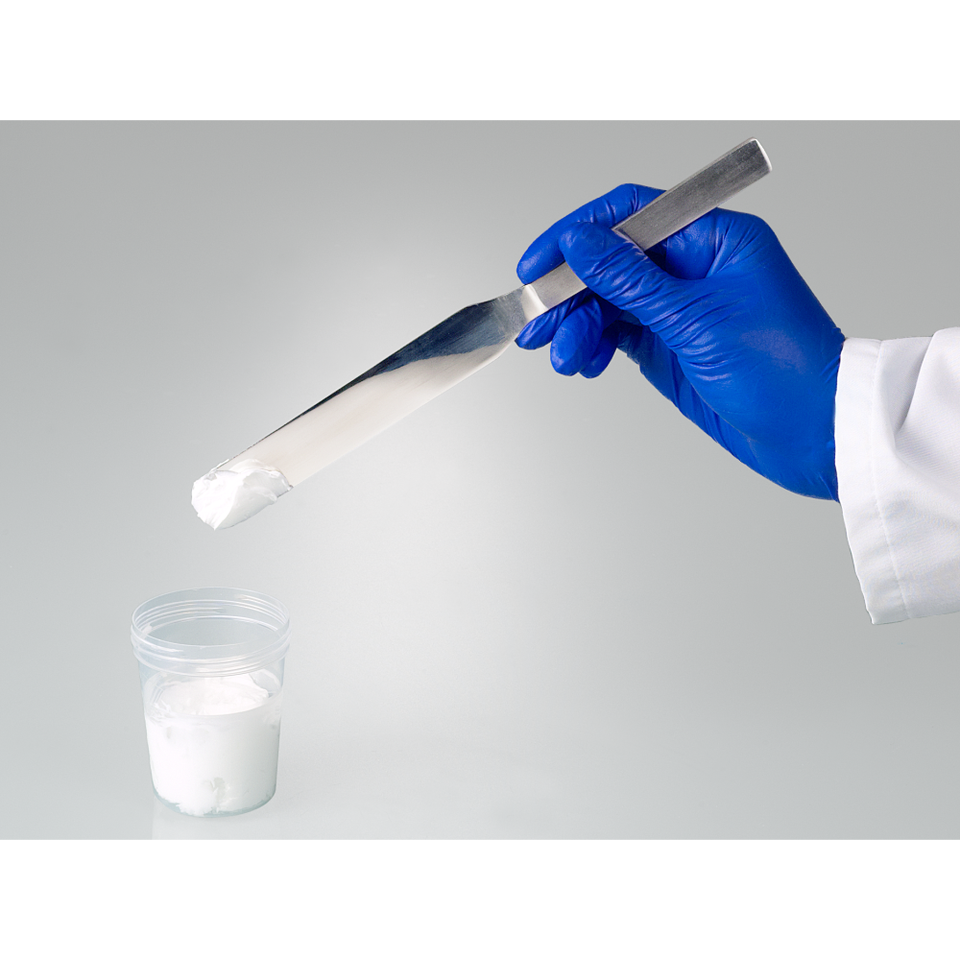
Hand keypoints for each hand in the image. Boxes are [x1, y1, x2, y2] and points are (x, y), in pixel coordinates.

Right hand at [516, 184, 845, 499]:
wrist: (812, 435)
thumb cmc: (785, 372)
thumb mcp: (697, 321)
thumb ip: (632, 281)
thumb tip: (580, 243)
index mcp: (714, 239)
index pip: (631, 214)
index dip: (578, 234)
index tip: (540, 263)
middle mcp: (692, 267)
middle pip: (610, 261)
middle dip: (569, 293)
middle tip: (538, 324)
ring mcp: (677, 307)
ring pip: (606, 301)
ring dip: (577, 327)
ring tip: (565, 358)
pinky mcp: (668, 343)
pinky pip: (616, 333)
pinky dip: (593, 347)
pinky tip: (585, 364)